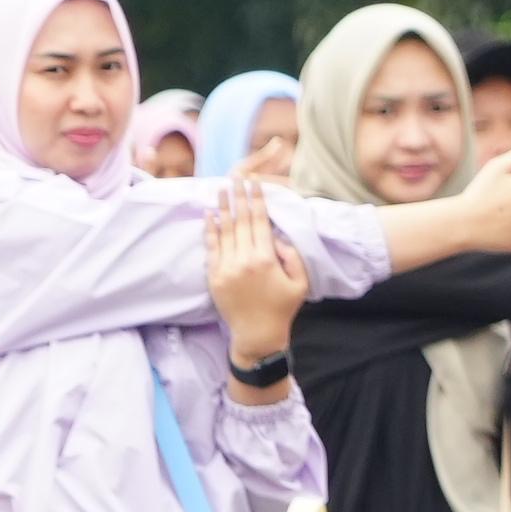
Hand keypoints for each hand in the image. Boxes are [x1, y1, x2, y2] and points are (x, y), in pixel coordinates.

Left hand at [205, 180, 308, 364]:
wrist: (257, 334)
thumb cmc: (282, 308)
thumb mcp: (300, 282)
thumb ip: (292, 256)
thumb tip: (277, 237)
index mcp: (266, 259)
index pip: (260, 220)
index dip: (257, 199)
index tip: (254, 182)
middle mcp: (244, 260)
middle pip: (240, 220)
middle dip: (239, 196)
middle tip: (237, 177)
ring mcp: (226, 268)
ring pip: (224, 230)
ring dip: (223, 207)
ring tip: (222, 189)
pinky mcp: (214, 276)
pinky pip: (211, 247)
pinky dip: (210, 229)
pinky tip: (209, 214)